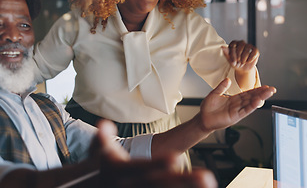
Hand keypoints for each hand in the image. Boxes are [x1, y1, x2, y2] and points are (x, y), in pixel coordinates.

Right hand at [92, 120, 218, 187]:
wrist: (97, 187)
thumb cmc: (104, 168)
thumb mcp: (99, 153)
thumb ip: (102, 140)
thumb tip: (103, 124)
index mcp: (123, 172)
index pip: (142, 168)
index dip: (158, 164)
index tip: (175, 158)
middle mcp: (134, 186)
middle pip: (161, 184)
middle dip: (184, 181)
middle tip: (206, 177)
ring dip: (188, 187)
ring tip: (209, 181)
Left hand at [198, 78, 275, 131]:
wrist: (203, 118)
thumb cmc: (207, 108)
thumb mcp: (215, 94)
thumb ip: (222, 87)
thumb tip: (228, 79)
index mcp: (233, 99)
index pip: (247, 93)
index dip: (256, 90)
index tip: (265, 86)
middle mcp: (237, 105)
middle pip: (252, 98)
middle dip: (262, 93)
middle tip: (272, 89)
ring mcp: (237, 111)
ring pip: (250, 103)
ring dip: (260, 98)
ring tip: (268, 93)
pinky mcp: (235, 116)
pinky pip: (245, 110)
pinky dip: (252, 106)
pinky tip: (258, 101)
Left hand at [221, 40, 258, 72]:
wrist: (242, 69)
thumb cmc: (235, 63)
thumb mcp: (229, 60)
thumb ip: (226, 53)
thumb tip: (222, 47)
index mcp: (234, 43)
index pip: (233, 45)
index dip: (233, 54)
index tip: (233, 61)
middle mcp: (241, 42)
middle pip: (241, 45)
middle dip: (239, 56)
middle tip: (238, 62)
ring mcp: (249, 45)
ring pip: (247, 49)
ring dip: (244, 59)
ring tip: (242, 62)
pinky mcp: (255, 50)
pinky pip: (253, 53)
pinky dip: (250, 59)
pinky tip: (247, 61)